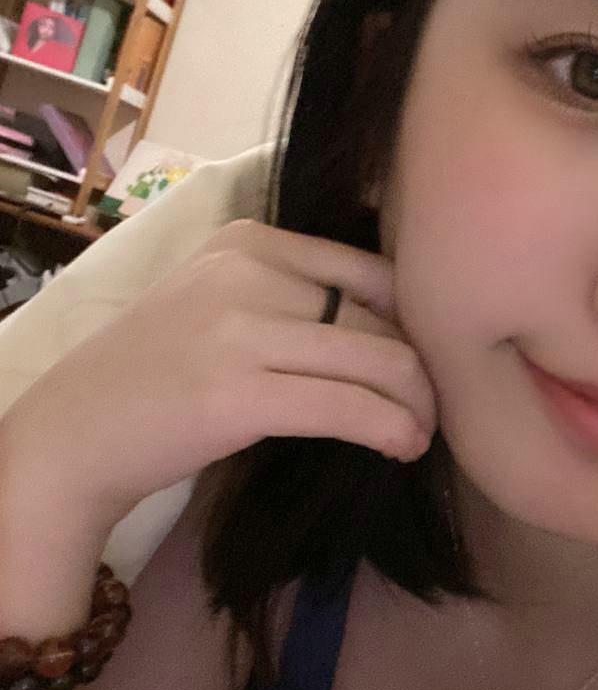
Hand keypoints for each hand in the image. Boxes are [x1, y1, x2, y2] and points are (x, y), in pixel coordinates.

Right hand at [0, 218, 437, 528]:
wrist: (73, 434)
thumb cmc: (155, 377)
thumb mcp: (217, 305)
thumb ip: (288, 296)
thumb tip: (394, 327)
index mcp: (247, 240)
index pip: (369, 269)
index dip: (414, 321)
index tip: (423, 363)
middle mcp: (246, 270)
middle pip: (381, 316)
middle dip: (420, 369)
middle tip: (431, 409)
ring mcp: (239, 328)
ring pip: (378, 359)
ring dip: (418, 405)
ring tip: (420, 434)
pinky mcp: (239, 393)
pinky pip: (349, 406)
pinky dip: (391, 429)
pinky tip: (401, 448)